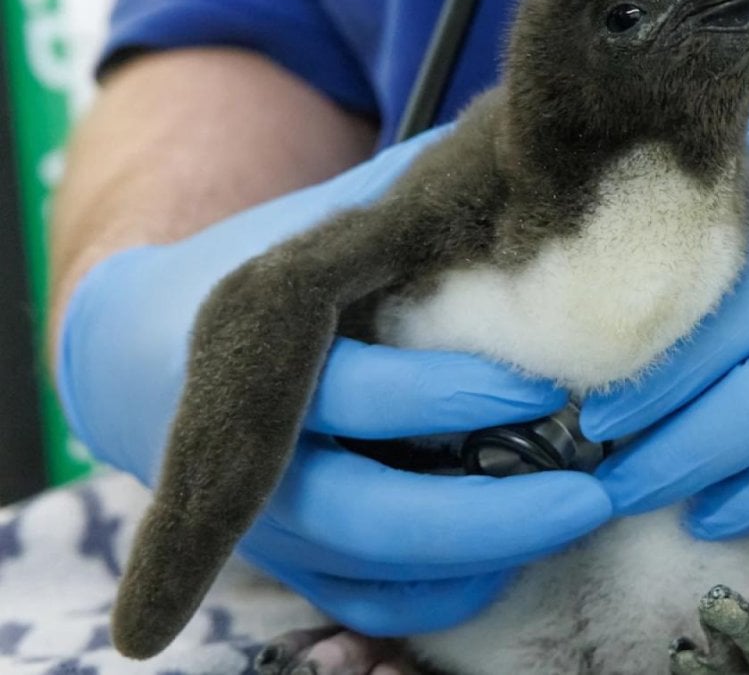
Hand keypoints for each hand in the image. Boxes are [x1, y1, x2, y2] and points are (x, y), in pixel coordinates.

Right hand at [56, 126, 611, 634]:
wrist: (139, 351)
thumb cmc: (259, 264)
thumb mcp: (323, 216)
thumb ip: (411, 194)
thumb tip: (534, 160)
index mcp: (250, 346)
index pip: (358, 391)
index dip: (454, 394)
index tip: (546, 385)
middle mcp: (249, 453)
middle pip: (368, 513)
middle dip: (489, 515)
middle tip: (592, 494)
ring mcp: (267, 520)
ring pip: (377, 573)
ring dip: (482, 557)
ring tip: (575, 514)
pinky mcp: (289, 561)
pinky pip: (372, 606)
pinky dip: (443, 593)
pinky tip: (507, 556)